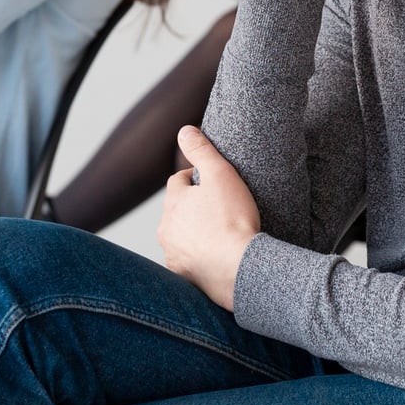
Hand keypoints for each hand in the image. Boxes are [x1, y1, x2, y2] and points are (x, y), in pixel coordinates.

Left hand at [156, 127, 259, 309]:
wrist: (238, 269)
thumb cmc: (233, 220)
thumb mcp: (221, 175)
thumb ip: (202, 150)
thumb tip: (184, 130)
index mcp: (173, 201)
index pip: (179, 181)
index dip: (197, 178)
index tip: (215, 184)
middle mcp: (165, 227)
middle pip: (178, 209)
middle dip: (193, 205)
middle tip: (220, 207)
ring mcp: (172, 253)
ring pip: (180, 235)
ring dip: (193, 231)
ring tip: (219, 233)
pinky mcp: (181, 274)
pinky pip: (186, 259)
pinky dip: (196, 255)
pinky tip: (214, 255)